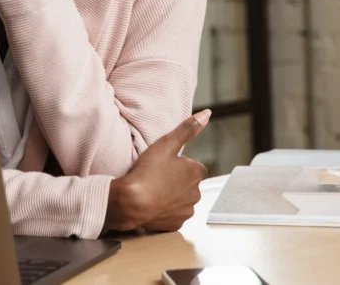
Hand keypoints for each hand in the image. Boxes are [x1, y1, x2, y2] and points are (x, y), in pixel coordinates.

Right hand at [104, 110, 210, 232]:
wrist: (131, 202)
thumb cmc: (148, 172)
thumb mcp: (166, 144)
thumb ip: (187, 129)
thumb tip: (207, 114)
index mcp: (197, 174)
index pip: (195, 168)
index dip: (181, 166)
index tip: (166, 165)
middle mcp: (196, 194)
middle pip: (189, 185)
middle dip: (177, 182)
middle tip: (157, 177)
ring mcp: (186, 211)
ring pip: (182, 200)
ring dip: (172, 197)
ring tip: (153, 190)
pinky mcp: (175, 225)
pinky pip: (172, 215)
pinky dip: (165, 211)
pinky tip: (152, 205)